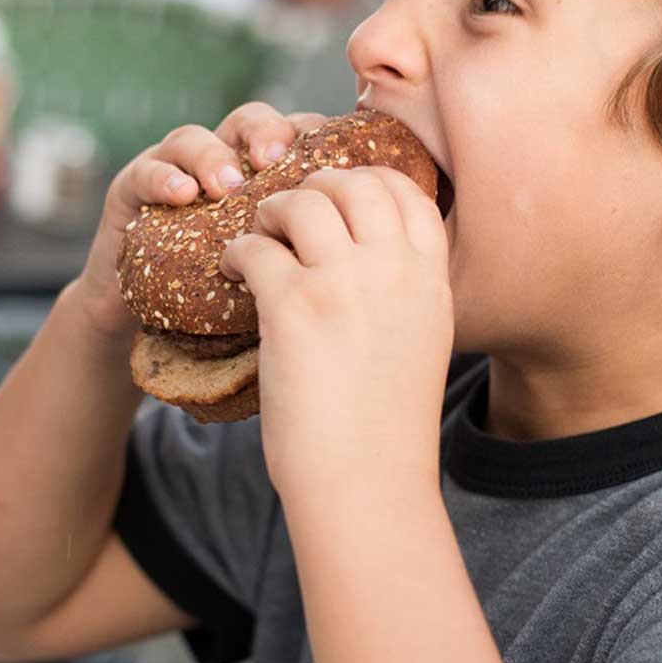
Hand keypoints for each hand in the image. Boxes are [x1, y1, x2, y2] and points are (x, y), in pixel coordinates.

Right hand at [69, 103, 326, 340]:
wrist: (148, 323)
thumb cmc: (224, 299)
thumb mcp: (276, 271)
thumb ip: (313, 251)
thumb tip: (374, 255)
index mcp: (265, 174)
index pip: (297, 133)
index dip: (315, 137)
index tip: (329, 162)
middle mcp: (221, 161)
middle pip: (249, 121)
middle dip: (266, 132)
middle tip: (275, 158)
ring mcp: (173, 168)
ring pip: (193, 136)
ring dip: (212, 156)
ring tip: (226, 185)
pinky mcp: (131, 188)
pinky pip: (144, 171)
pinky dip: (163, 177)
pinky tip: (181, 194)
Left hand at [220, 167, 453, 497]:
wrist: (367, 483)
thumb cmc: (386, 429)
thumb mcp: (420, 346)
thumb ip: (402, 297)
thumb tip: (363, 265)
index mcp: (431, 281)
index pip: (408, 193)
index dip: (368, 179)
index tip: (339, 193)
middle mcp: (394, 271)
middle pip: (354, 184)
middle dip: (316, 185)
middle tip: (290, 211)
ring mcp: (345, 284)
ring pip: (303, 203)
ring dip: (271, 211)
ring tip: (257, 235)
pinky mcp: (294, 306)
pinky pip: (255, 247)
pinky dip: (236, 251)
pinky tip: (230, 269)